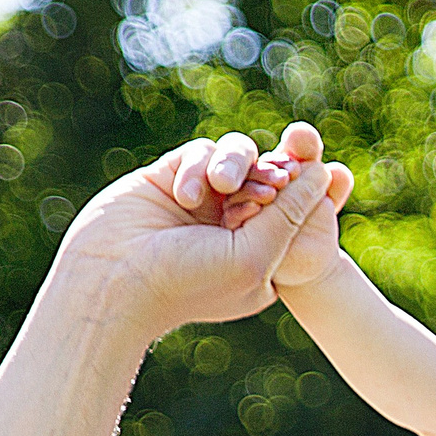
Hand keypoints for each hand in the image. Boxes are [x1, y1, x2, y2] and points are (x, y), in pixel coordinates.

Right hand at [48, 127, 344, 335]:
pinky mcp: (171, 178)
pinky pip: (201, 152)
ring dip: (237, 165)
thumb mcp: (258, 254)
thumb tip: (322, 173)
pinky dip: (197, 168)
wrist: (112, 283)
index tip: (316, 180)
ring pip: (239, 156)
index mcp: (265, 255)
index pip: (299, 210)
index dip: (307, 192)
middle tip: (265, 187)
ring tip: (222, 186)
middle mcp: (235, 226)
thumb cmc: (189, 282)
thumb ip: (292, 213)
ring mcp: (204, 202)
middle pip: (272, 176)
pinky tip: (183, 195)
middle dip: (273, 176)